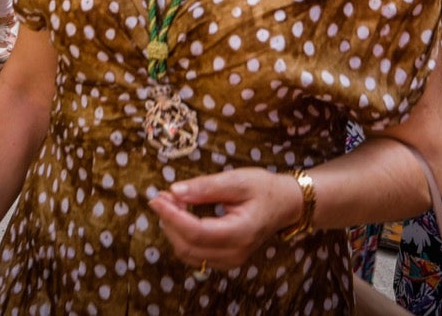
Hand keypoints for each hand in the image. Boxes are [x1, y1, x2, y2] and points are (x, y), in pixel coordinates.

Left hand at [148, 167, 301, 272]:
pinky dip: (182, 236)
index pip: (197, 232)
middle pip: (188, 246)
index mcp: (241, 232)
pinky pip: (195, 254)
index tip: (156, 198)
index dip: (172, 216)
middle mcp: (236, 252)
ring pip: (188, 253)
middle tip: (163, 196)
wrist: (285, 204)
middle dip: (169, 221)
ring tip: (171, 203)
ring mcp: (231, 260)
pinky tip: (182, 216)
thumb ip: (205, 187)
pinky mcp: (225, 260)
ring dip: (173, 229)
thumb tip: (174, 191)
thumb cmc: (263, 188)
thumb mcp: (237, 180)